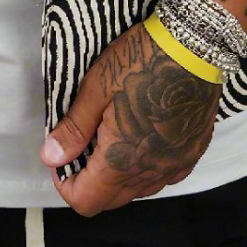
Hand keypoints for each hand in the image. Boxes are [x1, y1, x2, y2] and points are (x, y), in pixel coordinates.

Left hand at [40, 22, 220, 215]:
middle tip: (83, 144)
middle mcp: (151, 173)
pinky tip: (143, 137)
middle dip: (90, 181)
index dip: (66, 184)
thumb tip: (51, 156)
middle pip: (111, 200)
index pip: (85, 201)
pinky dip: (146, 166)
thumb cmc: (142, 61)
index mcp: (121, 160)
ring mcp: (176, 165)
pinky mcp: (193, 153)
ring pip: (138, 189)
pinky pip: (164, 175)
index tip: (62, 158)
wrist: (195, 44)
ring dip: (119, 175)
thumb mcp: (97, 88)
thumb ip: (74, 129)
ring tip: (112, 137)